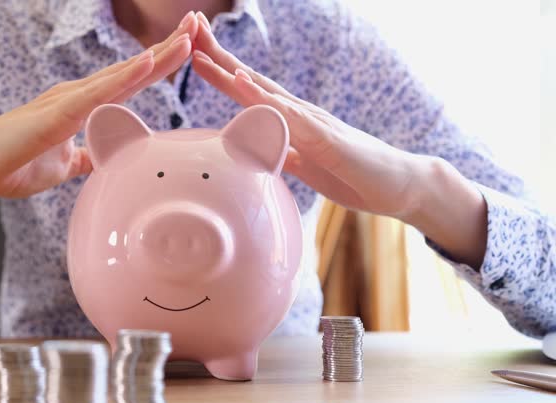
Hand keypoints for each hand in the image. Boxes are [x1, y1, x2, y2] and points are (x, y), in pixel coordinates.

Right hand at [0, 12, 198, 224]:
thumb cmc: (11, 165)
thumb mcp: (63, 166)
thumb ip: (85, 158)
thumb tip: (105, 160)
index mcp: (82, 107)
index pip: (130, 83)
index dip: (160, 65)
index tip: (191, 48)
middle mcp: (77, 96)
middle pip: (132, 71)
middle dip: (168, 49)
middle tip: (199, 25)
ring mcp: (66, 102)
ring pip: (120, 75)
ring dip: (156, 56)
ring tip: (187, 35)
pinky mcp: (54, 115)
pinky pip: (95, 94)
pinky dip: (123, 78)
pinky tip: (147, 62)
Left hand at [191, 12, 486, 267]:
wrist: (403, 186)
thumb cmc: (356, 176)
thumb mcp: (308, 167)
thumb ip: (284, 154)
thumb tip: (259, 151)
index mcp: (292, 121)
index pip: (249, 91)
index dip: (221, 70)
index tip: (193, 51)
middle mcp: (299, 113)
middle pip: (251, 78)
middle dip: (218, 53)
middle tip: (189, 26)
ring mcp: (313, 121)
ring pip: (264, 90)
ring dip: (230, 70)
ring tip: (202, 49)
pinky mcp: (326, 138)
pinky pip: (289, 116)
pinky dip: (263, 99)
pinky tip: (242, 83)